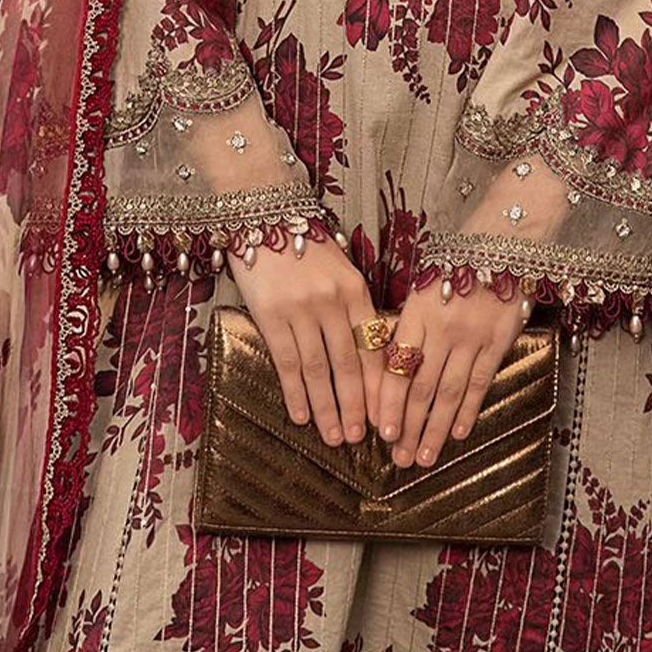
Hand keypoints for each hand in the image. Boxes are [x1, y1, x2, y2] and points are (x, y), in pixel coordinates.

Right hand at [226, 235, 384, 447]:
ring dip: (327, 408)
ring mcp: (300, 308)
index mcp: (355, 289)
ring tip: (333, 437)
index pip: (373, 347)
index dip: (379, 387)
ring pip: (318, 369)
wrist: (265, 213)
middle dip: (356, 406)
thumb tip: (367, 354)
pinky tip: (301, 415)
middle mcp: (331, 301)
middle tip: (360, 439)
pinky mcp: (270, 314)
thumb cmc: (305, 244)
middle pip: (348, 364)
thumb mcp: (340, 268)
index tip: (386, 417)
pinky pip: (287, 361)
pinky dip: (295, 392)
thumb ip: (353, 306)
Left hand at [378, 282, 527, 467]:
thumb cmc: (454, 267)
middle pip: (420, 386)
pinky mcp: (498, 340)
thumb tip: (387, 373)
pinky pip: (480, 381)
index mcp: (415, 313)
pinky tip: (458, 433)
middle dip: (407, 426)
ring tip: (424, 456)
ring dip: (434, 428)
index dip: (388, 403)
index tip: (381, 433)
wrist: (500, 243)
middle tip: (399, 458)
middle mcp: (442, 327)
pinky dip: (468, 410)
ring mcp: (471, 336)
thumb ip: (408, 328)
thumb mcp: (422, 289)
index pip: (396, 366)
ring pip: (449, 391)